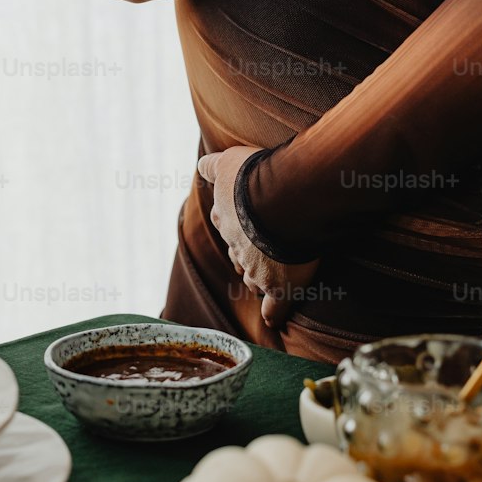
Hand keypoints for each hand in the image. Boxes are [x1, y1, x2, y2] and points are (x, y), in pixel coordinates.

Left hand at [198, 145, 319, 328]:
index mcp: (225, 217)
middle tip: (255, 255)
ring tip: (264, 282)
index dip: (233, 225)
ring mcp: (255, 268)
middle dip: (244, 256)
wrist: (281, 199)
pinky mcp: (278, 286)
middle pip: (237, 254)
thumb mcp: (228, 162)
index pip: (224, 225)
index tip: (238, 226)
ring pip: (252, 279)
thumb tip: (201, 165)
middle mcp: (236, 244)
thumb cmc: (257, 177)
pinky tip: (272, 318)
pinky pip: (274, 306)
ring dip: (257, 279)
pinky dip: (272, 312)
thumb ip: (213, 166)